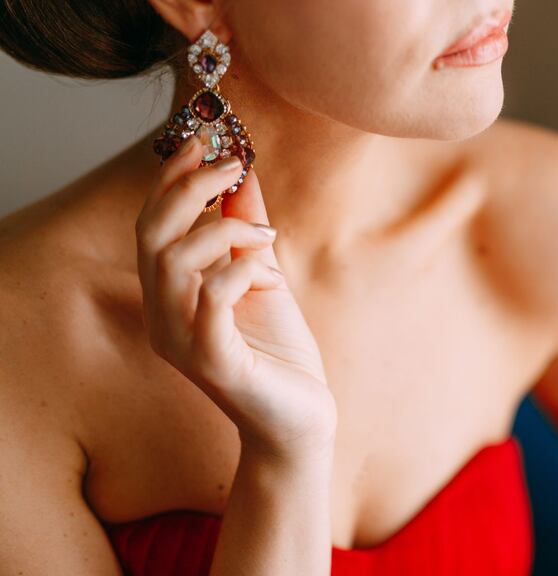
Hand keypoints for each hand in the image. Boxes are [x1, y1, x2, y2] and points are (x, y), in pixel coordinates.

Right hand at [135, 137, 336, 462]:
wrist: (301, 419)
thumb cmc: (279, 354)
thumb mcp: (264, 278)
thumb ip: (247, 231)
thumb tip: (244, 176)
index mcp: (170, 296)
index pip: (152, 226)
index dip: (169, 180)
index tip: (197, 141)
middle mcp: (163, 317)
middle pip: (151, 236)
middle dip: (188, 189)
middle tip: (231, 165)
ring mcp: (182, 341)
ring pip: (172, 262)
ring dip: (222, 230)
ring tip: (266, 234)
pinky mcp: (212, 361)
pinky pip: (210, 300)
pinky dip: (239, 271)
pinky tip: (269, 272)